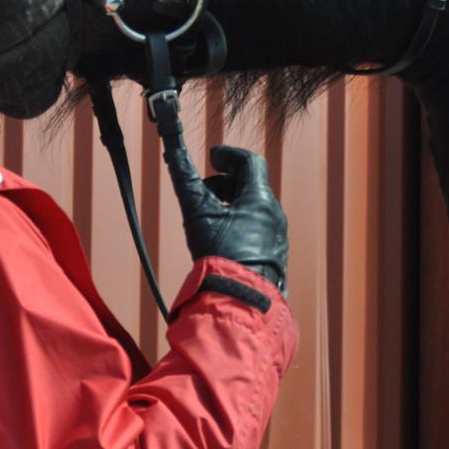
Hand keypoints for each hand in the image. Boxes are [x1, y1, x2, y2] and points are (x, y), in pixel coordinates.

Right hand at [164, 142, 287, 291]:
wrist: (240, 299)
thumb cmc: (219, 253)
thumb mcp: (197, 212)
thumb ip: (184, 178)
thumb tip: (172, 149)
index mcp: (261, 199)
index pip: (250, 163)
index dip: (229, 156)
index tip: (212, 158)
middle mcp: (274, 215)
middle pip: (251, 187)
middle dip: (226, 183)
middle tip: (204, 189)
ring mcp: (277, 238)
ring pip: (254, 210)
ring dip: (231, 204)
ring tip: (209, 216)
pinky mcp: (274, 258)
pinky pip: (257, 231)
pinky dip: (239, 224)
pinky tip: (221, 240)